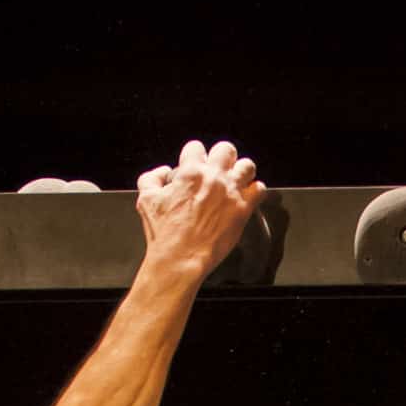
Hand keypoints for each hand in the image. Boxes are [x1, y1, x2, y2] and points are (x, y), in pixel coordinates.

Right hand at [135, 139, 265, 277]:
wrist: (180, 258)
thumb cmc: (164, 233)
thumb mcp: (146, 199)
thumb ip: (152, 178)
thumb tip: (164, 172)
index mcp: (190, 172)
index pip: (196, 147)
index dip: (194, 156)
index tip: (195, 166)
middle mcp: (213, 178)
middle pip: (226, 150)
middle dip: (221, 158)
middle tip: (218, 170)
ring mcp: (231, 192)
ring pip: (247, 165)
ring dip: (241, 172)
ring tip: (236, 181)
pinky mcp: (243, 209)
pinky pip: (259, 189)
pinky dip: (254, 191)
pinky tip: (246, 197)